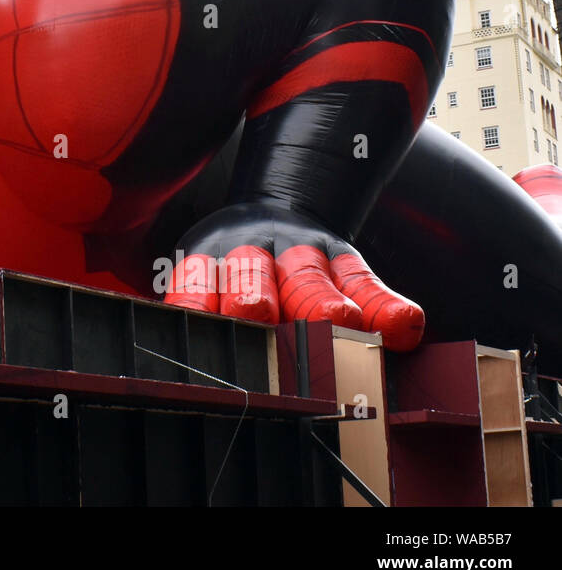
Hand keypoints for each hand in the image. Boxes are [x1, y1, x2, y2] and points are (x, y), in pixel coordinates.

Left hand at [161, 202, 424, 350]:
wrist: (280, 202)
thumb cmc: (233, 271)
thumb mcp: (202, 276)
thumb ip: (193, 307)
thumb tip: (167, 367)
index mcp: (208, 265)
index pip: (195, 284)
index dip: (196, 302)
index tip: (197, 324)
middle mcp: (253, 257)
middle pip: (251, 277)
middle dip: (253, 296)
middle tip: (259, 314)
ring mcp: (302, 256)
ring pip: (308, 278)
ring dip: (319, 301)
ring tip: (338, 320)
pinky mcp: (345, 261)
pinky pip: (367, 284)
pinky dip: (386, 307)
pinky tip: (403, 326)